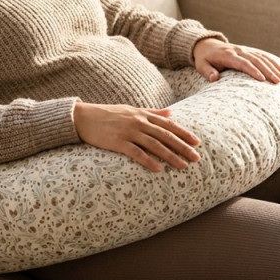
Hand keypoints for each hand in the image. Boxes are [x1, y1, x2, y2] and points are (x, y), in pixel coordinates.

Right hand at [73, 102, 200, 172]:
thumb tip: (171, 113)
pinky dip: (149, 161)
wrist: (82, 117)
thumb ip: (152, 112)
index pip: (168, 124)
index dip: (184, 133)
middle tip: (196, 157)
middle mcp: (138, 122)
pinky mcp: (118, 142)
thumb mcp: (131, 109)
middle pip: (165, 136)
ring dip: (171, 156)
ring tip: (183, 166)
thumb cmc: (107, 114)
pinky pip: (136, 153)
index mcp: (142, 114)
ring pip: (155, 145)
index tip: (197, 142)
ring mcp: (128, 132)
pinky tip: (159, 169)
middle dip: (183, 147)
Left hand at [193, 38, 279, 83]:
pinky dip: (272, 61)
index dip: (253, 71)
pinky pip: (262, 55)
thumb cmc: (204, 58)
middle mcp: (238, 51)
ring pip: (261, 57)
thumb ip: (207, 72)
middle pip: (256, 60)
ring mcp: (244, 49)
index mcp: (227, 55)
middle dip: (268, 71)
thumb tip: (214, 78)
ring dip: (272, 67)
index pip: (243, 63)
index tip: (262, 80)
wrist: (206, 44)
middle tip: (278, 82)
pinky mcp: (247, 50)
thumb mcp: (201, 65)